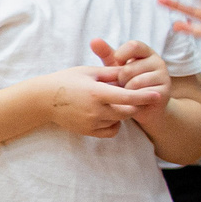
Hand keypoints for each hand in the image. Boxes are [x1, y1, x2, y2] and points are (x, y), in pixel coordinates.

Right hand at [37, 64, 152, 138]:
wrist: (42, 99)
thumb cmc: (66, 80)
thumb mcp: (88, 71)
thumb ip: (111, 72)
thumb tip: (130, 71)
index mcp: (96, 92)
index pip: (127, 96)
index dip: (144, 96)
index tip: (157, 95)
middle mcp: (95, 110)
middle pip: (128, 111)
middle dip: (134, 104)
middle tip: (133, 96)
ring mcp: (91, 122)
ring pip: (120, 121)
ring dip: (123, 113)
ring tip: (113, 102)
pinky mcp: (87, 131)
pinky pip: (110, 130)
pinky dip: (114, 123)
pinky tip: (108, 114)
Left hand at [89, 38, 169, 121]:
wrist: (142, 105)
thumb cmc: (126, 82)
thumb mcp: (115, 66)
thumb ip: (106, 54)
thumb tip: (94, 40)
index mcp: (146, 52)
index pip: (133, 46)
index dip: (120, 55)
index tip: (116, 64)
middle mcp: (158, 62)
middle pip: (129, 68)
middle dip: (120, 80)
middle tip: (123, 85)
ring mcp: (164, 77)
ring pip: (135, 82)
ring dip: (126, 91)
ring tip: (128, 92)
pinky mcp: (165, 93)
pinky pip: (142, 95)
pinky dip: (133, 99)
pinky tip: (134, 100)